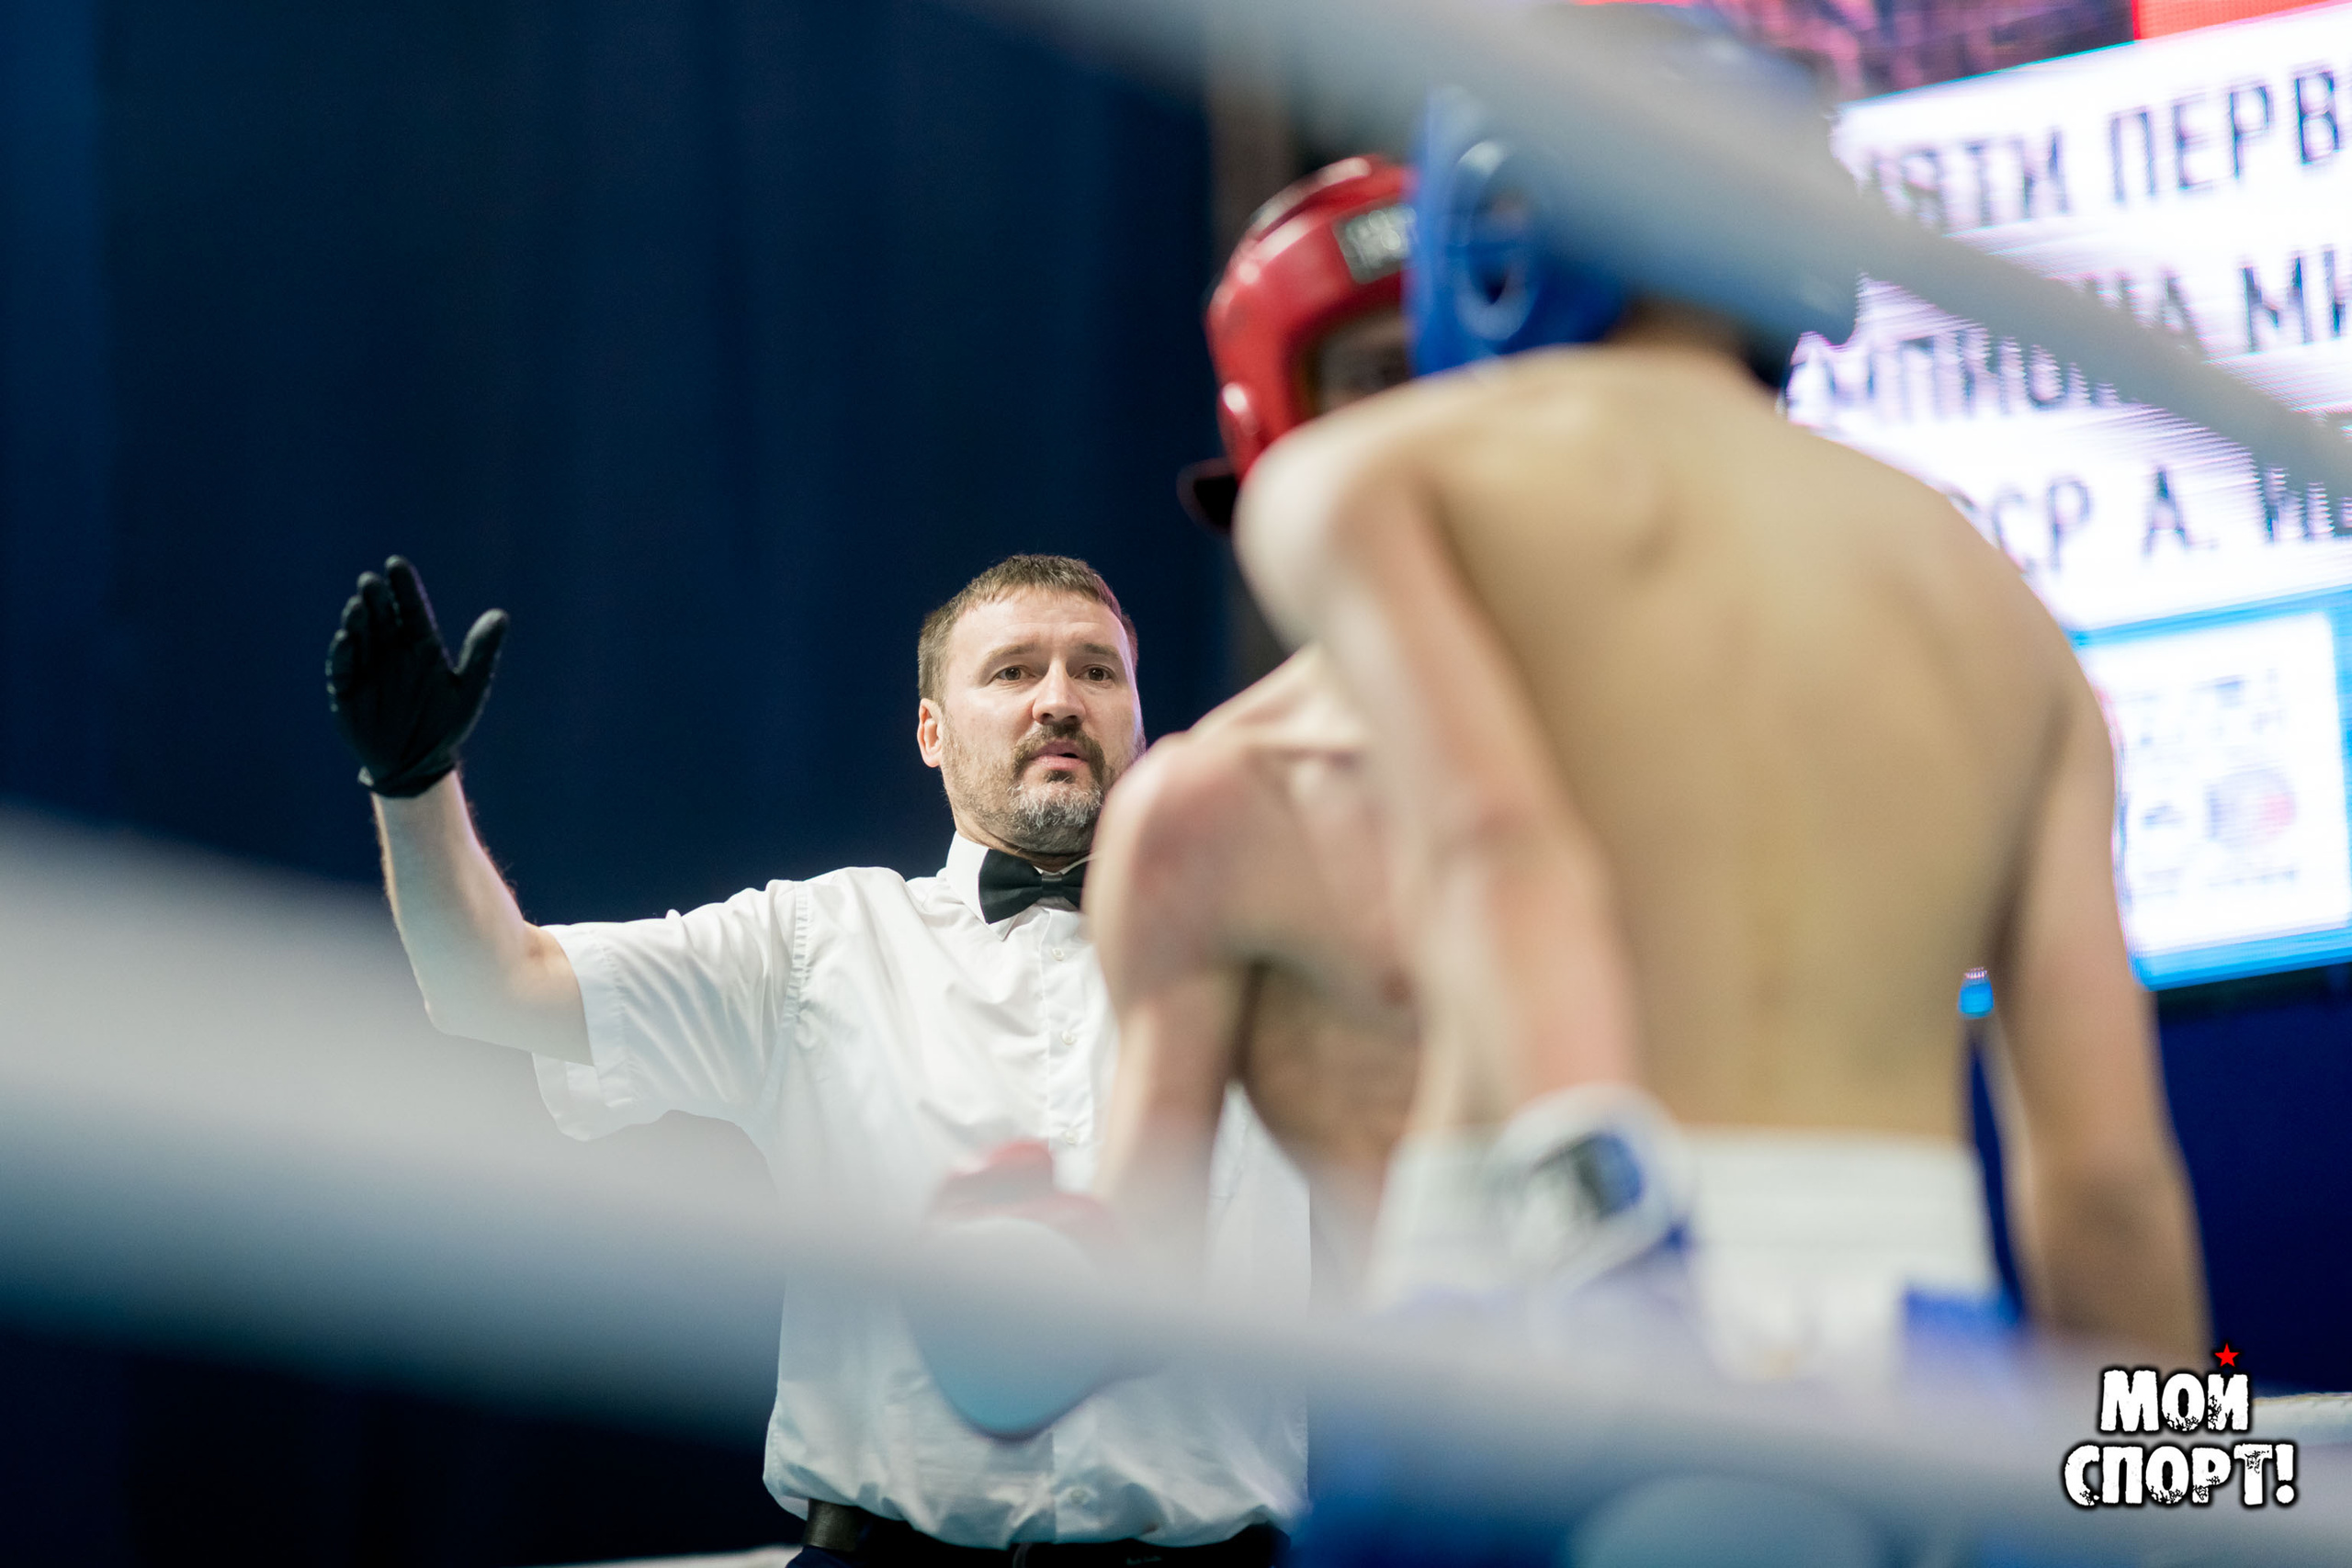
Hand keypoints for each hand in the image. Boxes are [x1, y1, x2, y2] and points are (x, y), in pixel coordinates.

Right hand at [325, 557, 508, 796]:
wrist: (419, 763)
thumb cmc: (444, 724)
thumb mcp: (469, 690)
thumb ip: (482, 652)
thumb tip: (500, 615)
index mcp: (422, 647)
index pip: (411, 610)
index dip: (404, 588)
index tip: (396, 564)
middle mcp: (392, 652)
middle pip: (383, 619)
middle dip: (377, 599)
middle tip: (371, 581)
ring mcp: (368, 670)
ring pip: (361, 638)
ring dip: (358, 622)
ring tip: (358, 605)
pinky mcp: (347, 691)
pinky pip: (343, 669)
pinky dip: (343, 654)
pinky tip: (346, 639)